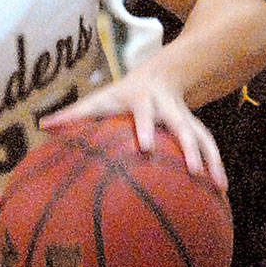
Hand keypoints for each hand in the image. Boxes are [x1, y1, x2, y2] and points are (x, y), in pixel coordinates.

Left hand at [41, 76, 226, 188]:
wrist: (158, 74)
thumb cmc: (120, 95)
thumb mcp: (98, 99)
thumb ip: (73, 114)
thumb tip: (44, 126)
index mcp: (142, 100)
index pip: (143, 113)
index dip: (146, 128)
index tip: (146, 147)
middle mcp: (167, 107)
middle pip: (181, 126)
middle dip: (189, 147)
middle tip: (192, 170)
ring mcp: (185, 117)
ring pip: (202, 136)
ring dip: (212, 160)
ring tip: (218, 186)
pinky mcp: (196, 127)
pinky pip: (210, 146)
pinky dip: (217, 166)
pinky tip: (220, 192)